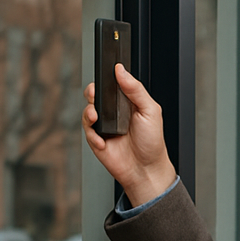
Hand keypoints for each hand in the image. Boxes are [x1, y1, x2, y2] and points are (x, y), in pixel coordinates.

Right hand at [82, 64, 176, 206]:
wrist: (146, 169)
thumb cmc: (152, 142)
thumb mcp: (150, 110)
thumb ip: (136, 89)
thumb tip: (121, 71)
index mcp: (127, 102)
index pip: (112, 84)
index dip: (106, 79)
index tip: (106, 76)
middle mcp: (113, 113)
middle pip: (95, 95)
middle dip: (91, 92)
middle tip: (95, 95)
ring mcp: (104, 127)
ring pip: (87, 112)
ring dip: (88, 112)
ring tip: (95, 117)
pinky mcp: (96, 141)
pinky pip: (87, 132)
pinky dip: (92, 135)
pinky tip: (102, 140)